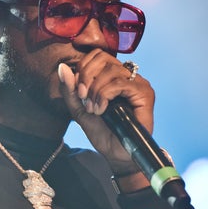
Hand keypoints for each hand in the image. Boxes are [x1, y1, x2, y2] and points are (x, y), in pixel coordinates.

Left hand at [57, 49, 154, 176]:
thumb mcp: (79, 109)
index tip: (78, 91)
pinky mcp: (144, 93)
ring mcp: (138, 83)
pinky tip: (102, 109)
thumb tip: (62, 67)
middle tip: (83, 97)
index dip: (83, 68)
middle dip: (86, 76)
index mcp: (114, 76)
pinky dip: (105, 94)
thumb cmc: (102, 132)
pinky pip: (120, 83)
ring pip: (111, 70)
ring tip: (93, 108)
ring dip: (95, 89)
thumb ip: (70, 90)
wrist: (116, 154)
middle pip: (103, 58)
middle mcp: (128, 76)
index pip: (97, 55)